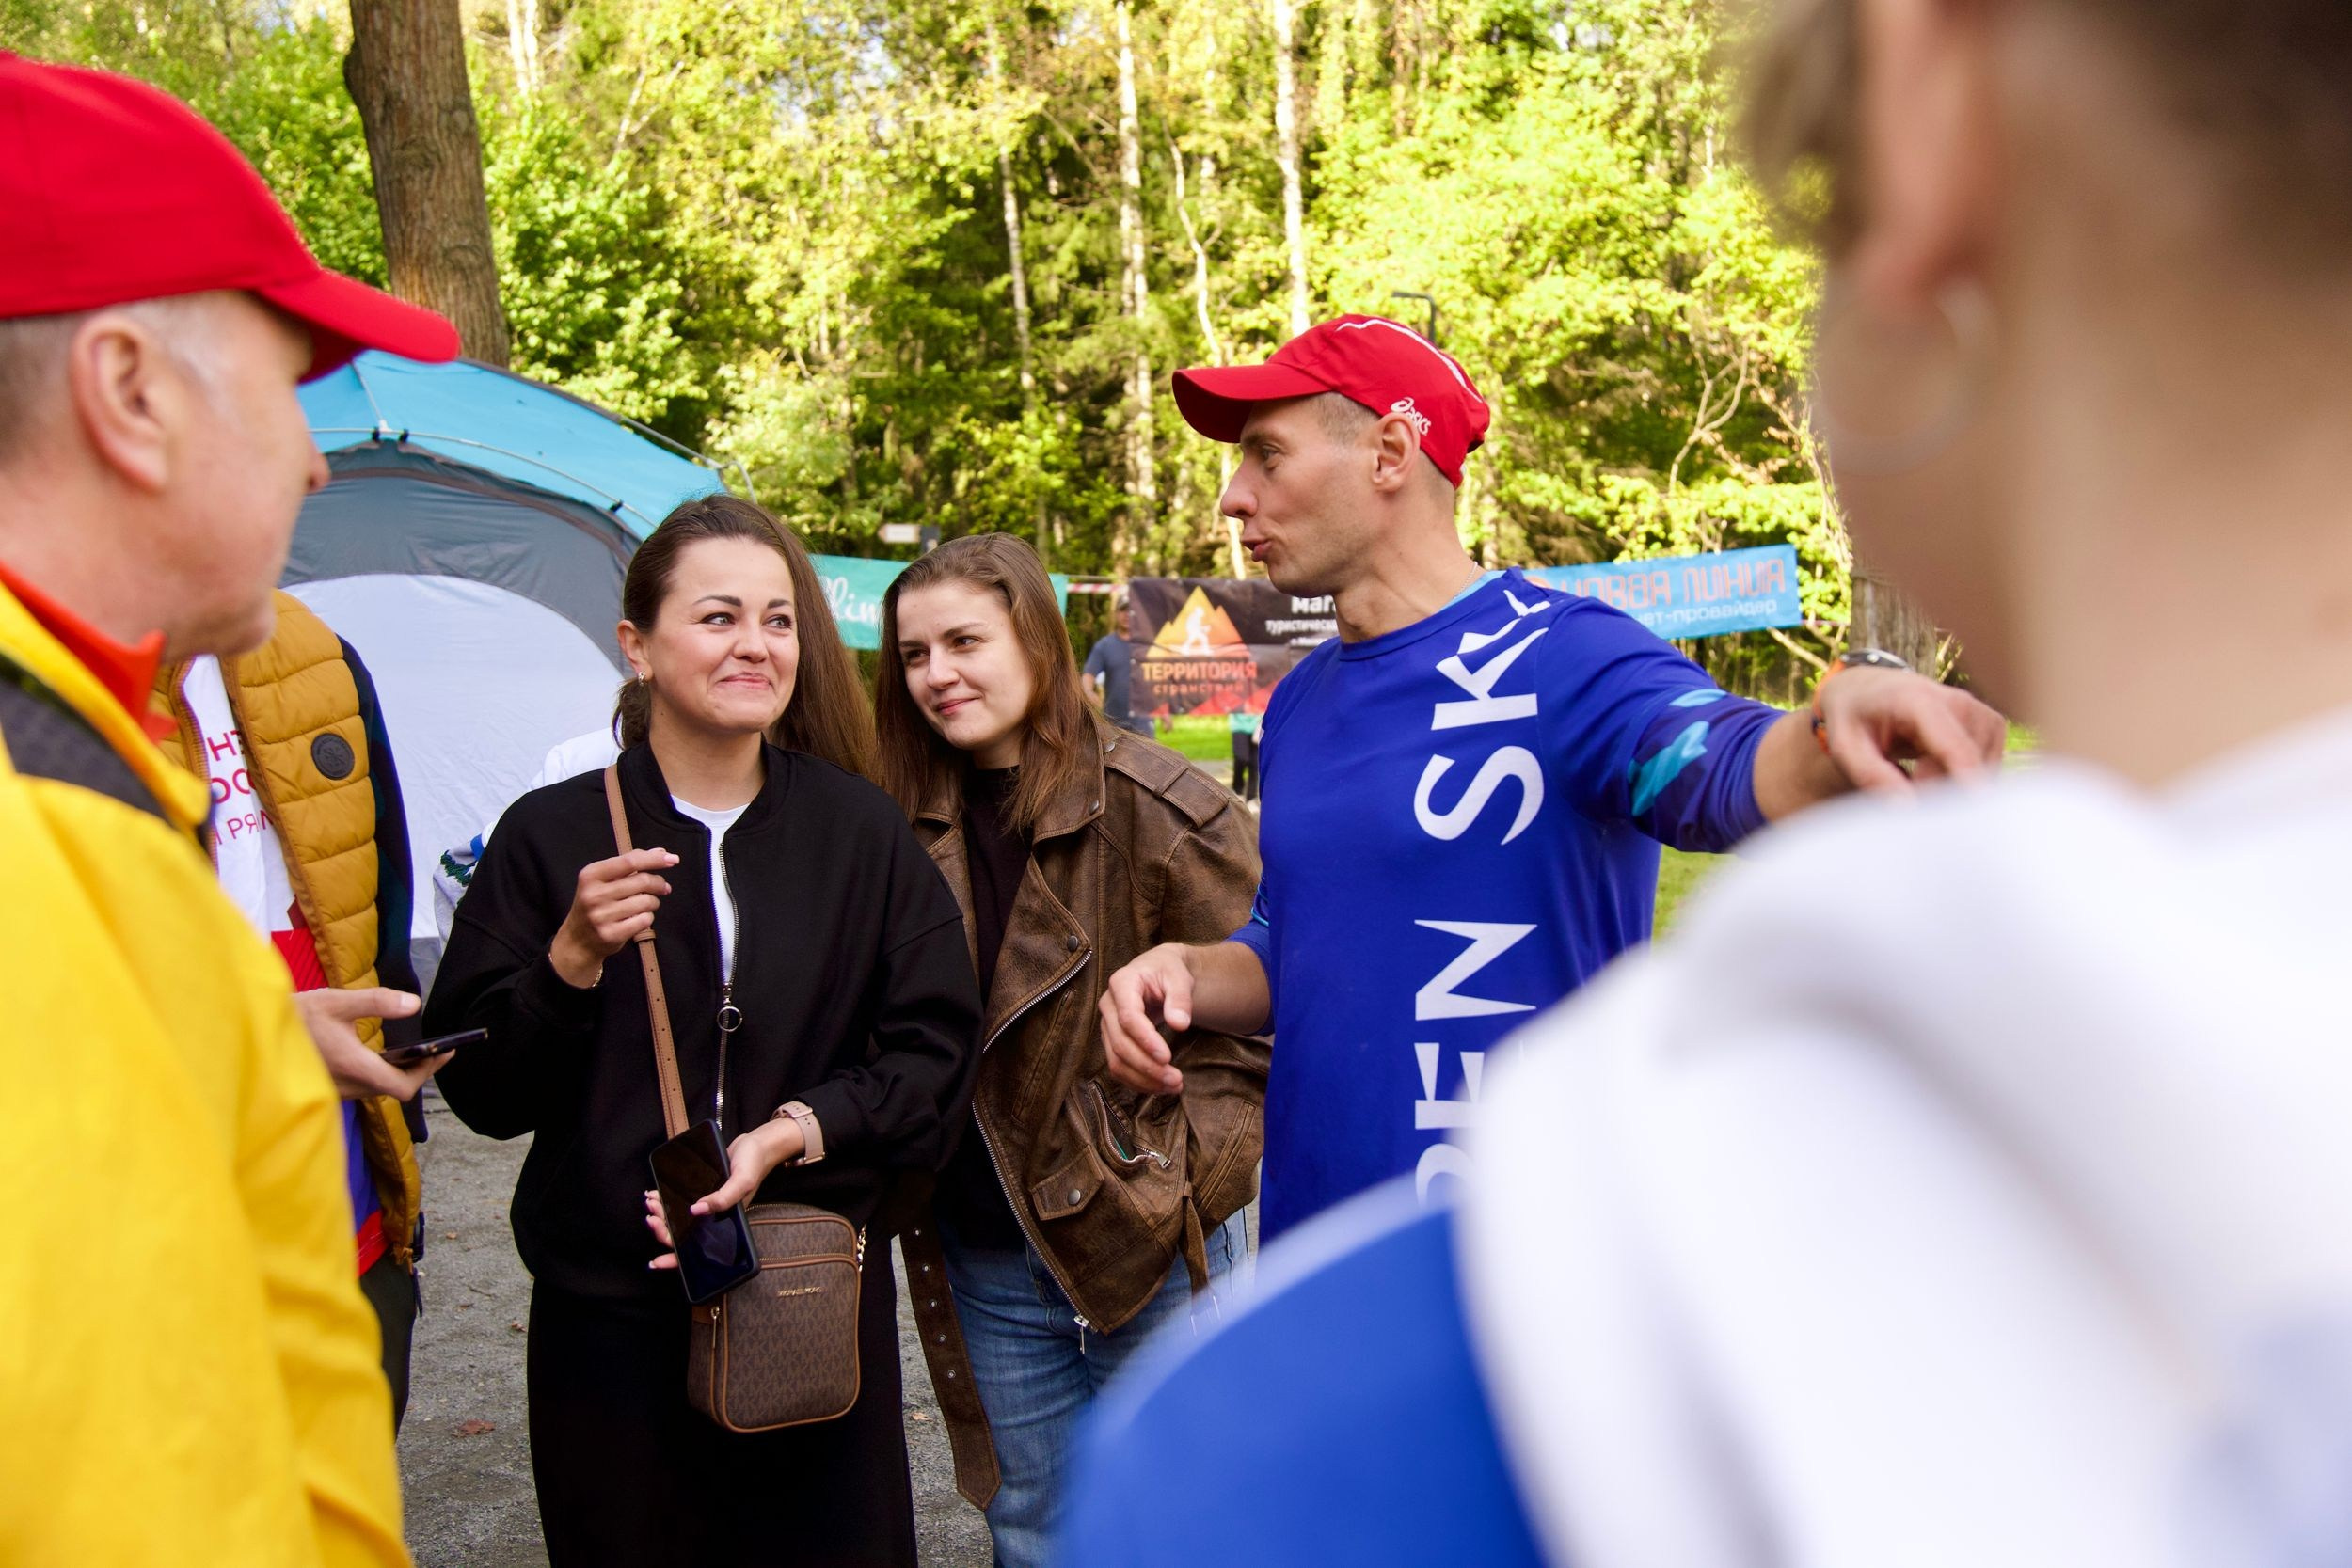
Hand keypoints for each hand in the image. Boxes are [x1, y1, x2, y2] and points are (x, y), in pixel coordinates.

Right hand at [295, 986, 440, 1101]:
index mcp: (354, 1067)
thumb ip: (377, 1002)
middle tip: (437, 1051)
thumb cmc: (295, 1017)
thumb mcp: (336, 1001)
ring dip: (399, 1073)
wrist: (254, 1033)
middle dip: (418, 1071)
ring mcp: (335, 1091)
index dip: (426, 1072)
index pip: (402, 1087)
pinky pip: (362, 1087)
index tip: (443, 1052)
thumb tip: (413, 1005)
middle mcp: (347, 1086)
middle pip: (394, 1090)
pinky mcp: (327, 1089)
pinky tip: (383, 1057)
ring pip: (377, 1090)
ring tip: (417, 1052)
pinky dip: (379, 1074)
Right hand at [550, 847, 677, 987]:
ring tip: (648, 903)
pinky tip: (640, 917)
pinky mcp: (611, 934)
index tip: (672, 859)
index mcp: (590, 875)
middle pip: (642, 881)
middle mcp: (593, 894)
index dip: (654, 859)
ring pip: (646, 901)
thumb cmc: (595, 903)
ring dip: (654, 901)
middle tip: (663, 887)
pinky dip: (648, 917)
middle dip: (658, 883)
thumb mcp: (603, 880)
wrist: (578, 940)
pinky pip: (644, 920)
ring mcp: (601, 916)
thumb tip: (661, 852)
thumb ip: (630, 863)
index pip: (629, 862)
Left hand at [641, 1118, 805, 1270]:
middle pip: (682, 1234)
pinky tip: (655, 1193)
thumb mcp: (742, 1181)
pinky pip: (679, 1201)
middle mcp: (713, 1218)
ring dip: (661, 1214)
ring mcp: (706, 1205)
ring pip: (678, 1218)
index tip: (655, 1261)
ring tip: (650, 1202)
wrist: (757, 1145)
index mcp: (724, 1222)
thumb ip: (723, 1198)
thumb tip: (696, 1210)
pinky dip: (665, 1200)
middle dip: (662, 1230)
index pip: (697, 1248)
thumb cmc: (754, 1164)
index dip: (675, 1259)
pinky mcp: (701, 1191)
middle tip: (651, 1217)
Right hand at [1100, 944, 1193, 1095]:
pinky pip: (1118, 1067)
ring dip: (1143, 1079)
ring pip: (1116, 1060)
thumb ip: (1180, 998)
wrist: (1157, 972)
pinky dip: (1138, 1081)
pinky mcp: (1111, 1040)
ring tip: (1173, 1086)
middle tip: (1176, 1079)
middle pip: (1120, 1043)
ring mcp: (1107, 1025)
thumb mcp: (1179, 977)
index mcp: (1122, 983)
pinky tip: (1160, 1086)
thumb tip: (1180, 1024)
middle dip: (1147, 1066)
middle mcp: (1108, 1005)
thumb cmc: (1167, 971)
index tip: (1167, 1057)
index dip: (1146, 1040)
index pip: (1128, 1017)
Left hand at [1815, 667, 2006, 792]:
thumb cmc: (1855, 718)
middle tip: (1903, 790)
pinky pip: (1985, 769)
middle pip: (1967, 766)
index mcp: (1918, 700)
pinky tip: (1932, 768)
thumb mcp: (1845, 747)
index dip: (1967, 777)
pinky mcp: (1991, 725)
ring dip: (1951, 786)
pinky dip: (1962, 778)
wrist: (1869, 689)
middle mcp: (1958, 701)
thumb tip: (1907, 807)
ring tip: (1913, 774)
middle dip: (1940, 790)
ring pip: (1980, 771)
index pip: (1952, 745)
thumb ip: (1872, 776)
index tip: (1977, 809)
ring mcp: (1979, 712)